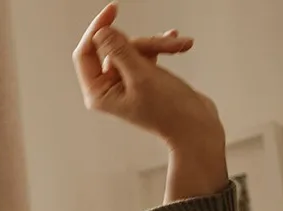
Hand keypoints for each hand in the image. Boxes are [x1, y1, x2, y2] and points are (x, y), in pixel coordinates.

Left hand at [74, 3, 222, 151]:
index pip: (86, 53)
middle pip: (115, 49)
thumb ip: (119, 51)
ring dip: (158, 46)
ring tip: (181, 46)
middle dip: (144, 43)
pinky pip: (145, 55)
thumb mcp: (142, 75)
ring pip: (134, 50)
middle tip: (168, 42)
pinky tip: (178, 44)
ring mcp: (124, 84)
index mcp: (98, 93)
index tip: (113, 9)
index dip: (97, 29)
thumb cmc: (170, 110)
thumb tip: (100, 32)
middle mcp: (107, 89)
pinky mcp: (142, 80)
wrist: (197, 127)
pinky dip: (161, 49)